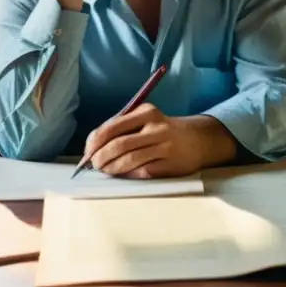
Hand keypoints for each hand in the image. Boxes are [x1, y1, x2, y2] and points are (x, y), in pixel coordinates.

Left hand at [84, 104, 237, 178]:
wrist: (198, 140)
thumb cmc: (162, 131)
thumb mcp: (146, 120)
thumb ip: (122, 129)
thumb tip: (93, 148)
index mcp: (146, 112)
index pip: (112, 127)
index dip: (94, 142)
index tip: (87, 152)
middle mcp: (156, 127)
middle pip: (118, 145)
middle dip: (100, 158)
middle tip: (94, 165)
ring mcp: (165, 146)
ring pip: (129, 160)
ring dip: (112, 168)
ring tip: (106, 171)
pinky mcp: (170, 164)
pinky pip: (142, 171)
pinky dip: (128, 174)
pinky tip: (124, 174)